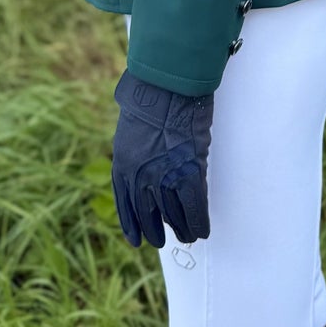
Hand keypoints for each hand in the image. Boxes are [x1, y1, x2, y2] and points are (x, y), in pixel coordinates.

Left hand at [111, 68, 213, 248]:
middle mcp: (140, 178)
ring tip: (186, 237)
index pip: (125, 204)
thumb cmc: (147, 96)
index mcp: (123, 166)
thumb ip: (132, 147)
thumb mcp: (129, 126)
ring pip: (173, 215)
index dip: (131, 224)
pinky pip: (195, 207)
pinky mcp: (189, 173)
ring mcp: (165, 178)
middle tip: (159, 240)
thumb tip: (137, 152)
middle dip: (155, 230)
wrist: (165, 86)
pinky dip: (199, 221)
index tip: (135, 239)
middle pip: (147, 215)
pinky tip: (202, 230)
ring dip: (180, 229)